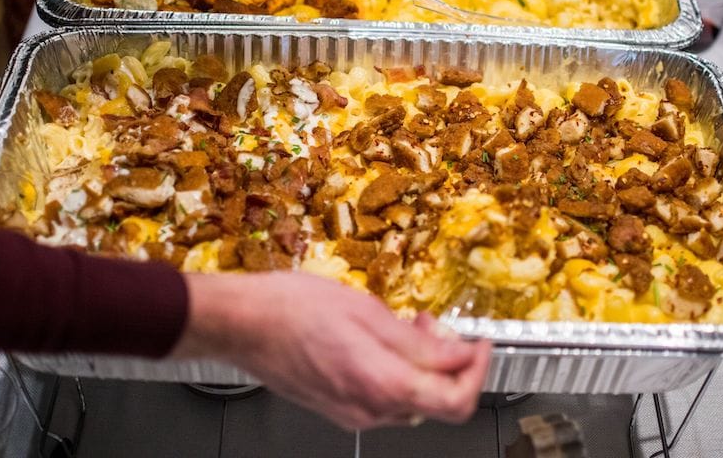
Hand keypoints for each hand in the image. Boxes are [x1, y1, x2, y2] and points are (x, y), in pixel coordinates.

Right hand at [175, 272, 490, 429]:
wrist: (242, 323)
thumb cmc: (292, 310)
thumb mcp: (369, 312)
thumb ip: (420, 342)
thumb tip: (458, 353)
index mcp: (383, 386)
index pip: (457, 399)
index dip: (478, 370)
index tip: (480, 342)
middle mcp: (370, 410)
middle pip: (437, 402)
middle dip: (450, 363)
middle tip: (440, 325)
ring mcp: (352, 412)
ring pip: (412, 400)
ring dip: (423, 365)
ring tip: (408, 324)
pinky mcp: (338, 406)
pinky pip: (385, 398)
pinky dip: (398, 372)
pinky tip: (383, 340)